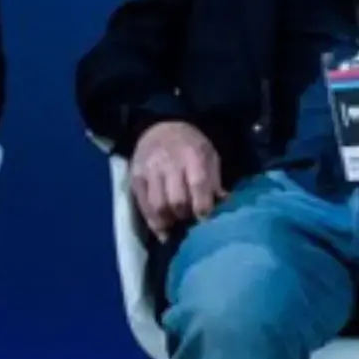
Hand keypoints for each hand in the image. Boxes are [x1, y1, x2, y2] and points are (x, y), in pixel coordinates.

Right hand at [130, 120, 223, 236]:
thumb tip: (223, 206)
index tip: (206, 220)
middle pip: (176, 200)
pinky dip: (153, 223)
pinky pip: (143, 206)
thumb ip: (215, 181)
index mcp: (192, 155)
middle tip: (191, 220)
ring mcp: (149, 172)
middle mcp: (168, 163)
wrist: (160, 127)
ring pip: (158, 206)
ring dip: (169, 221)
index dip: (203, 207)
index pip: (198, 185)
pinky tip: (163, 231)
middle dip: (186, 216)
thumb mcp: (209, 154)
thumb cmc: (190, 145)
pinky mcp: (135, 179)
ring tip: (177, 225)